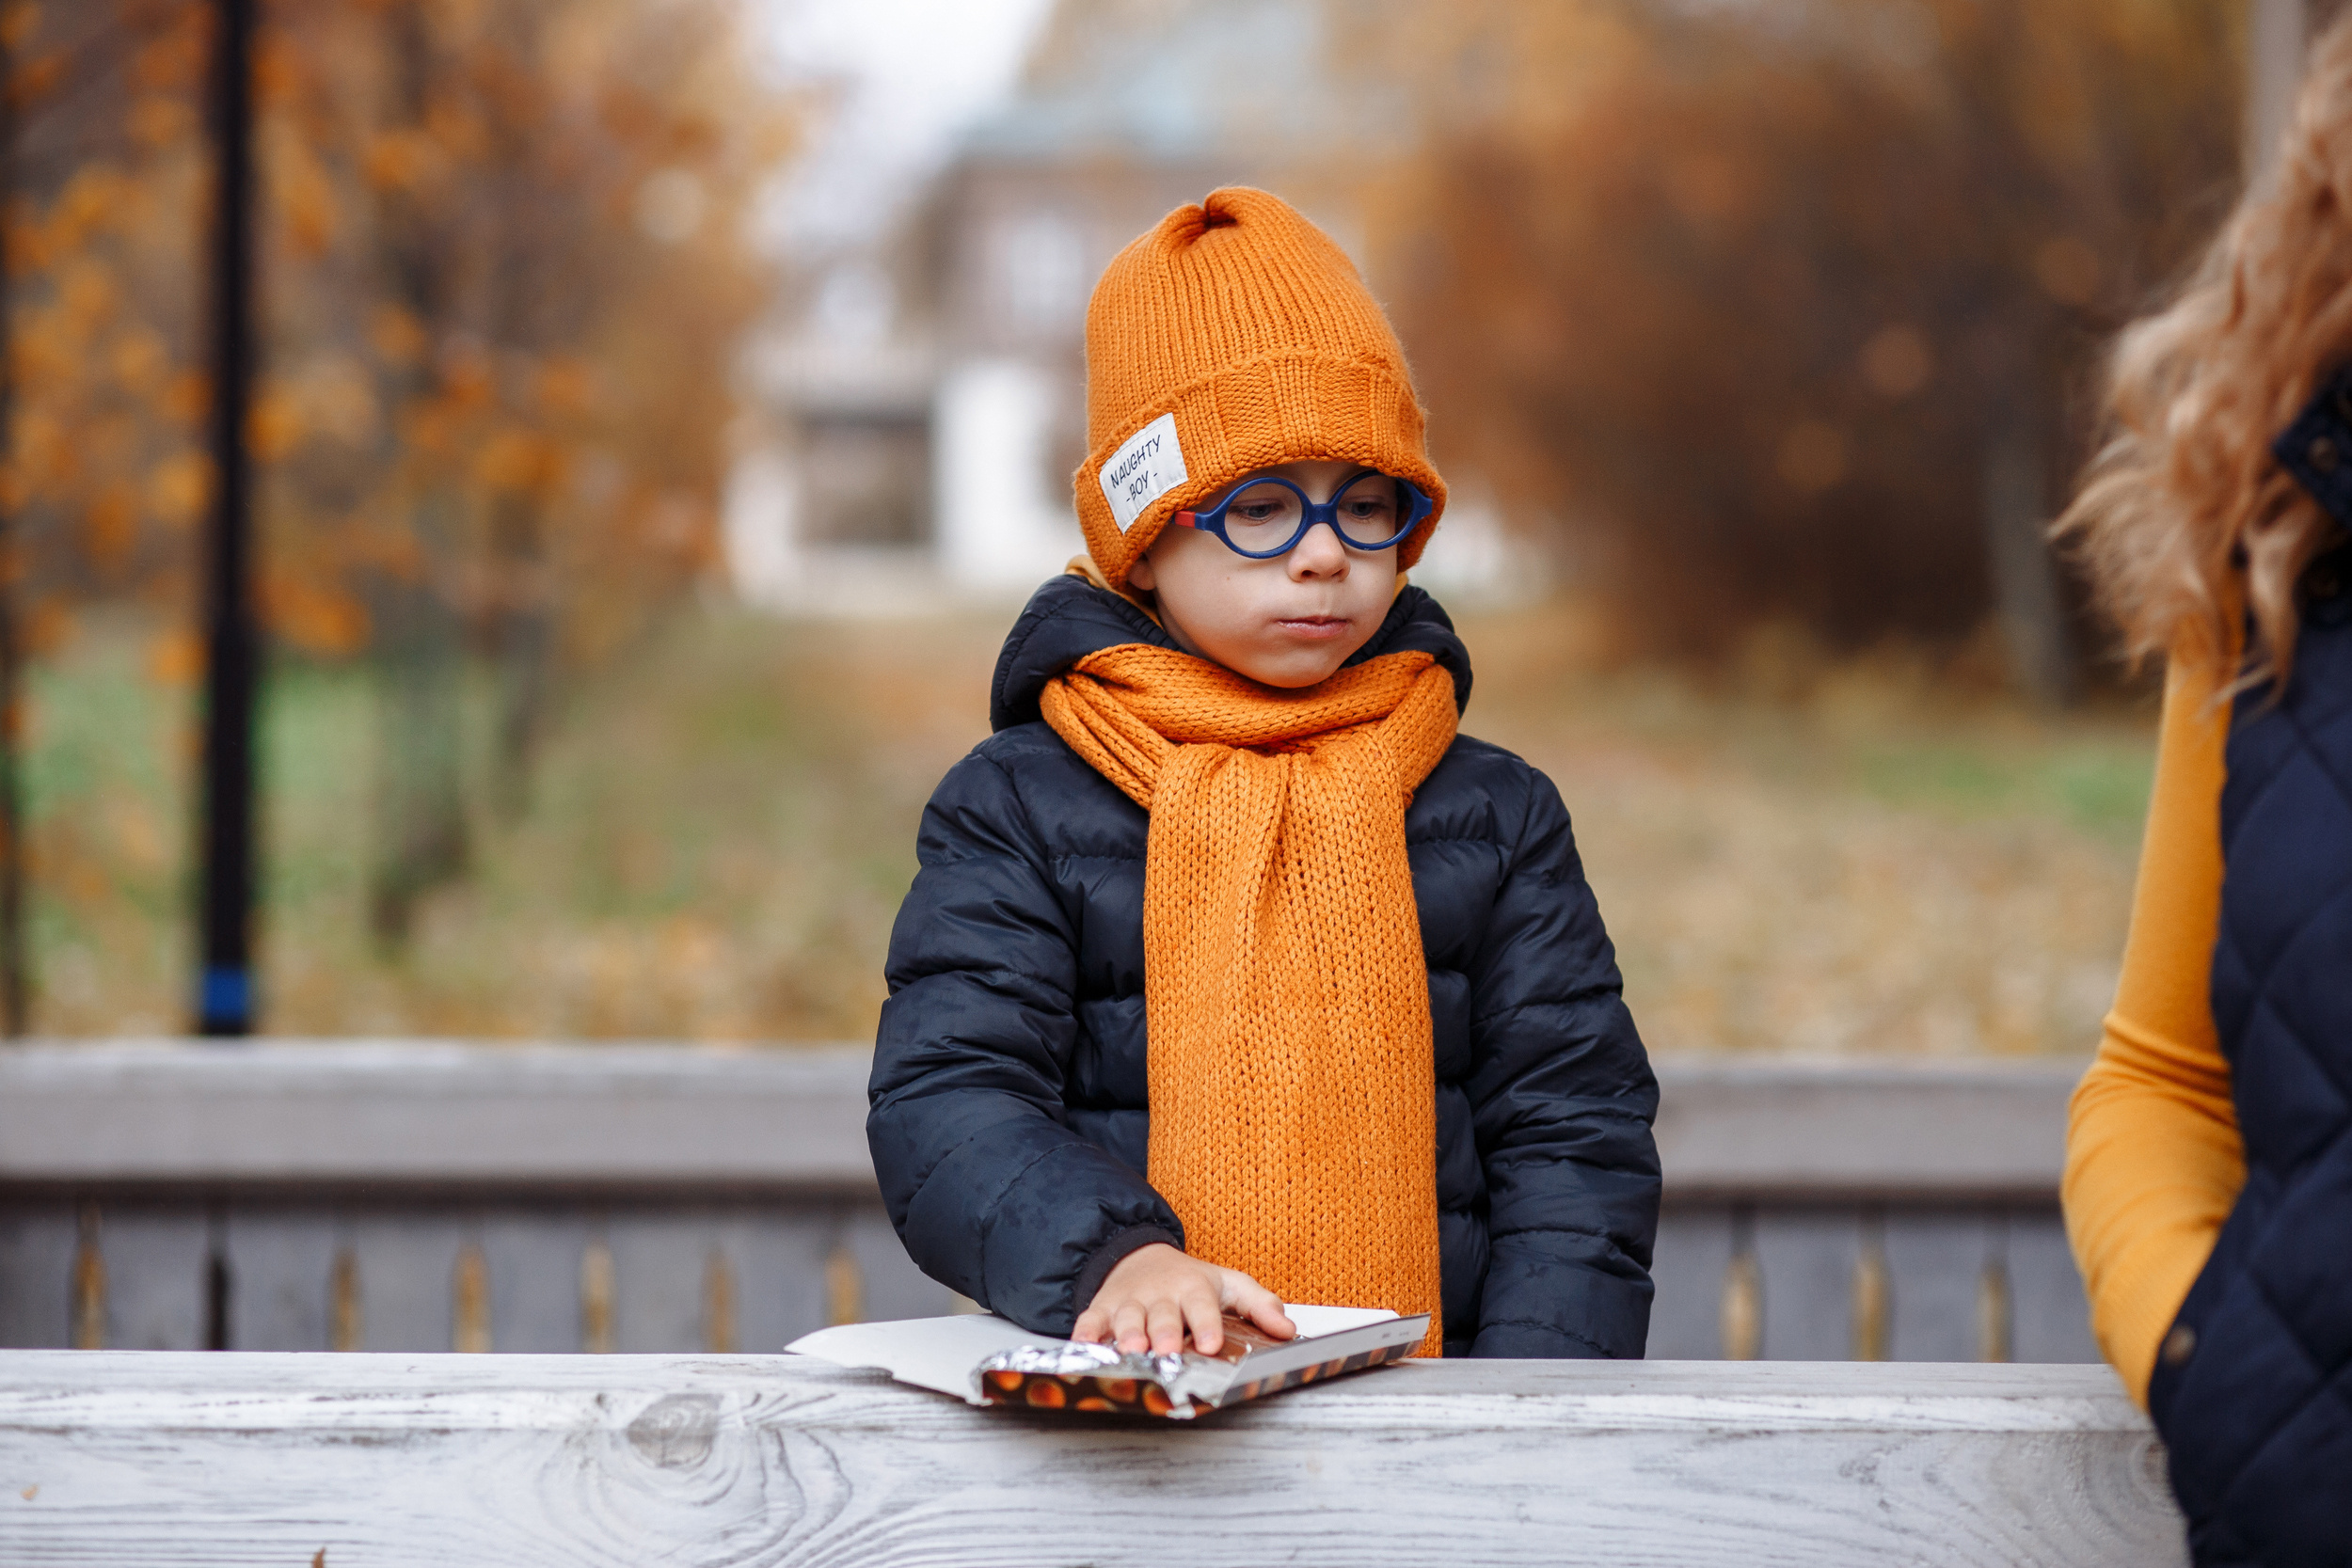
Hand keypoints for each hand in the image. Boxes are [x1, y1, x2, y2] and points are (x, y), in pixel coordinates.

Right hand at [1072, 1243, 1294, 1356]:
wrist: (1140, 1258)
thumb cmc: (1188, 1280)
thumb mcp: (1228, 1285)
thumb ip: (1259, 1306)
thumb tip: (1287, 1330)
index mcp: (1193, 1289)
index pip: (1202, 1305)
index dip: (1207, 1324)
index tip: (1212, 1343)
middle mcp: (1160, 1295)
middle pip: (1162, 1315)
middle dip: (1164, 1333)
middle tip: (1167, 1350)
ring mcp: (1129, 1302)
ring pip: (1127, 1318)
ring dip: (1128, 1334)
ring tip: (1131, 1350)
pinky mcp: (1103, 1309)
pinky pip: (1091, 1320)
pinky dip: (1085, 1333)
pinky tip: (1083, 1346)